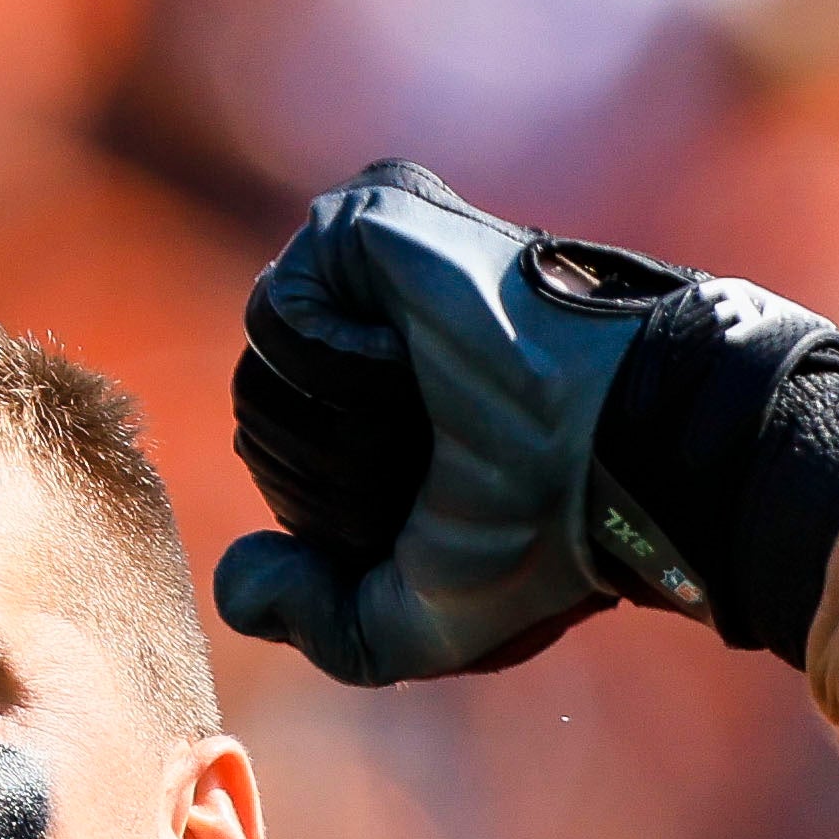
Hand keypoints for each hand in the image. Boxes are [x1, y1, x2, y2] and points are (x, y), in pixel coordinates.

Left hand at [216, 163, 838, 686]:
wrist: (604, 455)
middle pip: (260, 411)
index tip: (439, 504)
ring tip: (436, 401)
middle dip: (326, 470)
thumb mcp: (419, 620)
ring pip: (262, 366)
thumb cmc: (540, 538)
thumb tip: (234, 580)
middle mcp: (381, 325)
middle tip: (440, 455)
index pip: (284, 456)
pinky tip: (415, 357)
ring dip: (335, 422)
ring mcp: (373, 264)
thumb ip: (320, 622)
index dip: (332, 512)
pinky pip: (279, 313)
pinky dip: (333, 363)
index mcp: (396, 402)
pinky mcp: (368, 217)